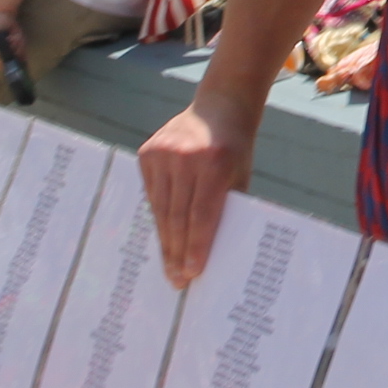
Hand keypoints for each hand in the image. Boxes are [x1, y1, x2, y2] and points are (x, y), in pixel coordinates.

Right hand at [139, 93, 258, 284]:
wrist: (221, 107)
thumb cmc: (236, 150)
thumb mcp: (240, 177)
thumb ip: (226, 209)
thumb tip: (209, 254)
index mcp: (214, 164)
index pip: (202, 215)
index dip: (196, 247)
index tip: (192, 273)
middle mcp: (185, 158)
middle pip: (177, 216)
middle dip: (177, 252)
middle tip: (177, 280)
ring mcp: (163, 153)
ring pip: (160, 208)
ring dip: (165, 240)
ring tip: (169, 266)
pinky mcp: (147, 152)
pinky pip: (151, 193)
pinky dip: (157, 216)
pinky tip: (162, 237)